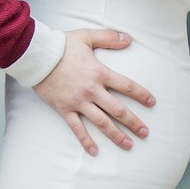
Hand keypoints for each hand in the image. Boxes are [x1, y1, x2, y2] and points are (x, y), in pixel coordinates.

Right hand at [29, 28, 156, 155]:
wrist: (37, 57)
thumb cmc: (62, 45)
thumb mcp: (87, 36)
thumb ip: (109, 37)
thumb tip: (129, 39)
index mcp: (100, 73)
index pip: (127, 86)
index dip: (141, 95)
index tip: (152, 103)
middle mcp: (92, 90)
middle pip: (118, 110)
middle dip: (133, 122)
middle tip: (145, 133)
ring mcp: (78, 102)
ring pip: (101, 122)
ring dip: (116, 135)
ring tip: (128, 145)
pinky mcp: (64, 109)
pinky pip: (77, 128)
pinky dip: (86, 141)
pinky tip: (95, 151)